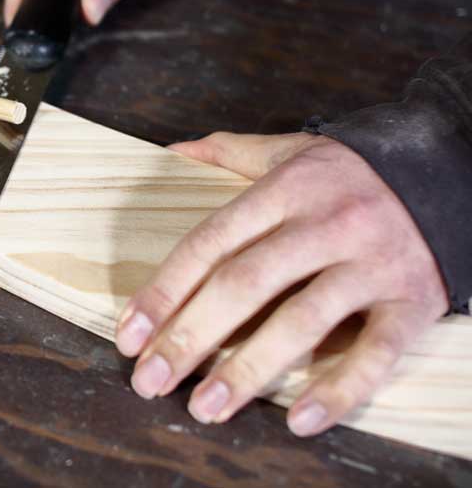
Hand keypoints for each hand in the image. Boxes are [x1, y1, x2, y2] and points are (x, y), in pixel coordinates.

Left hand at [116, 132, 447, 435]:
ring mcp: (370, 264)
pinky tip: (299, 420)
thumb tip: (173, 151)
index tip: (131, 333)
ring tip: (206, 408)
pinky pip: (375, 352)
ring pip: (302, 322)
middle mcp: (325, 225)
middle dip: (190, 337)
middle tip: (150, 381)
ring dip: (248, 370)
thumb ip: (230, 152)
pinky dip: (340, 389)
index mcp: (285, 191)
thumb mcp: (291, 151)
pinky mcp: (413, 301)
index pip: (210, 243)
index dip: (165, 290)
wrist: (451, 169)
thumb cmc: (351, 172)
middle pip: (245, 285)